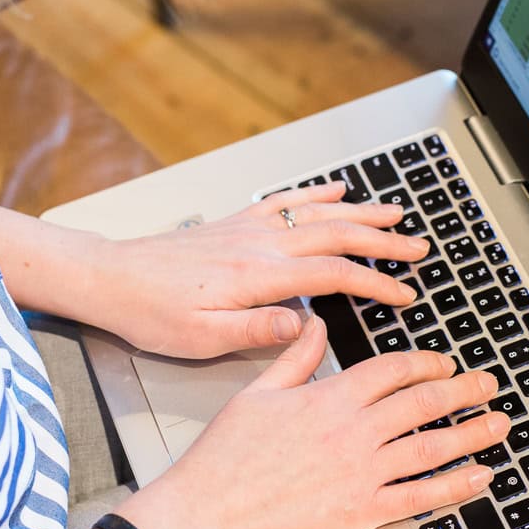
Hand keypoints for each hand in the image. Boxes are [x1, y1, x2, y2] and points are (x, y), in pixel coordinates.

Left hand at [72, 182, 429, 358]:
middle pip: (336, 236)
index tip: (404, 296)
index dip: (375, 285)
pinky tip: (336, 190)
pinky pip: (284, 201)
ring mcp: (248, 229)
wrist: (109, 278)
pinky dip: (316, 193)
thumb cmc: (150, 313)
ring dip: (360, 213)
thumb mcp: (200, 339)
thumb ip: (256, 332)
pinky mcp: (235, 224)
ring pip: (317, 213)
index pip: (333, 276)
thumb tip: (305, 328)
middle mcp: (258, 245)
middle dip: (383, 243)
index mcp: (258, 277)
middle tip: (418, 250)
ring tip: (395, 214)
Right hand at [121, 317, 508, 528]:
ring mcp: (361, 474)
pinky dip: (456, 486)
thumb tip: (314, 323)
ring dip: (472, 433)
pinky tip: (480, 477)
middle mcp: (353, 432)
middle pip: (423, 404)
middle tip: (487, 384)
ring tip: (499, 424)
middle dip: (463, 391)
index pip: (393, 371)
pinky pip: (420, 496)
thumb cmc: (224, 460)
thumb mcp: (256, 394)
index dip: (426, 364)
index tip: (444, 364)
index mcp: (329, 398)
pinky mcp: (361, 512)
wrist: (209, 516)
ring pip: (432, 447)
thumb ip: (295, 358)